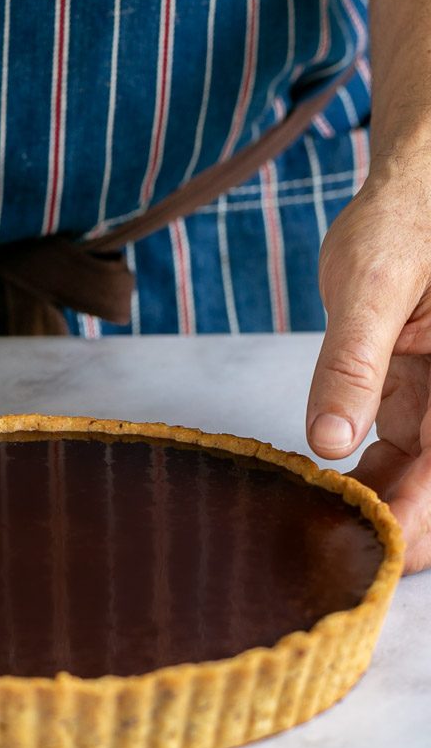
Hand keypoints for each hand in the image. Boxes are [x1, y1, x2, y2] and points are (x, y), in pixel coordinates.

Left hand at [306, 163, 430, 572]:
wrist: (412, 189)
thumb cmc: (405, 217)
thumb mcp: (371, 281)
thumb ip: (351, 362)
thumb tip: (331, 441)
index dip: (422, 514)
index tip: (381, 549)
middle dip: (403, 524)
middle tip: (342, 559)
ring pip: (422, 474)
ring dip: (382, 507)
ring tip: (325, 534)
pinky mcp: (414, 394)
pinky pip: (400, 452)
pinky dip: (368, 477)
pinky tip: (329, 494)